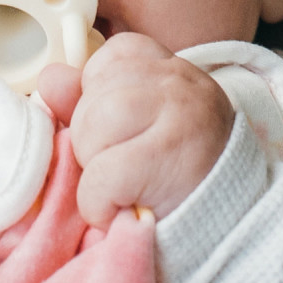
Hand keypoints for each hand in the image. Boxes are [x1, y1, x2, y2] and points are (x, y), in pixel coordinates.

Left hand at [39, 34, 234, 228]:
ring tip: (123, 187)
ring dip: (94, 171)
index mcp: (171, 70)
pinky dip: (99, 204)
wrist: (232, 226)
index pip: (112, 56)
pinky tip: (122, 210)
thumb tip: (50, 79)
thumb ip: (91, 100)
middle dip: (91, 141)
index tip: (123, 132)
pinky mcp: (168, 159)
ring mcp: (178, 116)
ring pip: (93, 130)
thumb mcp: (140, 127)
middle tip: (122, 167)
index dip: (100, 97)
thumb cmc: (178, 176)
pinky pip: (101, 177)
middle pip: (93, 98)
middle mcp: (179, 83)